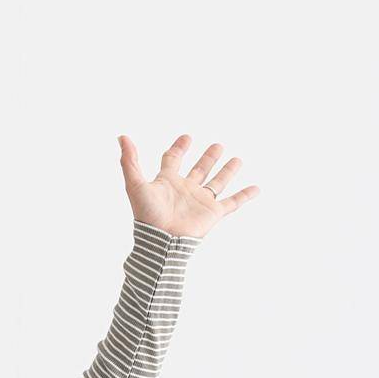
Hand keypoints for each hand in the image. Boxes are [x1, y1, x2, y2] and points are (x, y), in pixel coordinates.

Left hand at [117, 133, 258, 238]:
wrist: (161, 241)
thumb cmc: (147, 214)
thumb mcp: (135, 184)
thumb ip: (129, 160)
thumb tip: (122, 137)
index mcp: (167, 182)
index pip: (173, 160)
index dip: (179, 148)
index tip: (187, 137)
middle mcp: (185, 190)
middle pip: (199, 170)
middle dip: (208, 158)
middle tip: (218, 145)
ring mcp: (200, 201)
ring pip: (217, 182)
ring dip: (227, 171)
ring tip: (237, 159)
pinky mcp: (213, 213)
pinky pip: (233, 202)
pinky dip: (245, 195)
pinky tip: (256, 188)